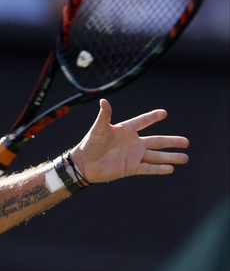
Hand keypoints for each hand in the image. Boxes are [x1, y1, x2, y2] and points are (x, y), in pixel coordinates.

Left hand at [71, 99, 188, 182]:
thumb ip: (103, 116)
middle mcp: (133, 143)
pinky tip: (171, 169)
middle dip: (172, 141)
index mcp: (126, 130)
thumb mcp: (98, 129)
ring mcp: (133, 156)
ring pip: (156, 156)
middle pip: (157, 141)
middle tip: (187, 141)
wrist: (83, 164)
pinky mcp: (131, 168)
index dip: (152, 117)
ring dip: (170, 157)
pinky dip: (159, 169)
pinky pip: (148, 168)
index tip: (164, 113)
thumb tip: (103, 101)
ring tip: (185, 157)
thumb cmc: (89, 144)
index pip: (143, 122)